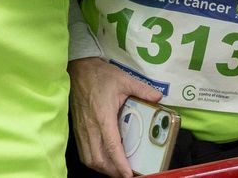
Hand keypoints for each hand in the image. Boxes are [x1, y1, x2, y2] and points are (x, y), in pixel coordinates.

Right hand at [69, 58, 163, 177]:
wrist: (79, 69)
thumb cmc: (101, 76)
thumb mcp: (125, 80)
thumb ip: (143, 90)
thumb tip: (159, 98)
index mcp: (103, 116)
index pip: (112, 146)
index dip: (120, 163)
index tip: (128, 174)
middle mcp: (91, 127)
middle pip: (99, 159)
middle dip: (113, 171)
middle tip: (127, 174)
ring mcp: (82, 130)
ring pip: (89, 159)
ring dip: (103, 168)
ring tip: (116, 170)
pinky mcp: (78, 130)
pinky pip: (84, 153)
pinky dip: (94, 162)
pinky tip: (104, 161)